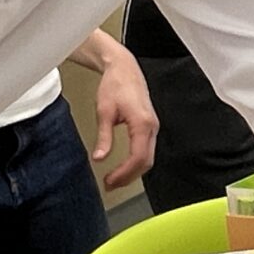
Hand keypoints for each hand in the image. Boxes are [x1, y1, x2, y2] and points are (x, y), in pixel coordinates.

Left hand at [91, 48, 159, 189]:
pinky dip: (136, 162)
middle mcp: (151, 126)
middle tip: (110, 185)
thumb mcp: (104, 112)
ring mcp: (153, 127)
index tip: (110, 180)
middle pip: (146, 162)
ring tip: (114, 179)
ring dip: (132, 171)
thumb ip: (103, 137)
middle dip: (128, 177)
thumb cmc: (116, 84)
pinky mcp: (149, 126)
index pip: (138, 157)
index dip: (124, 173)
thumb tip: (100, 157)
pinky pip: (147, 150)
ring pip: (148, 158)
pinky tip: (124, 167)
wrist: (124, 68)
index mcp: (142, 123)